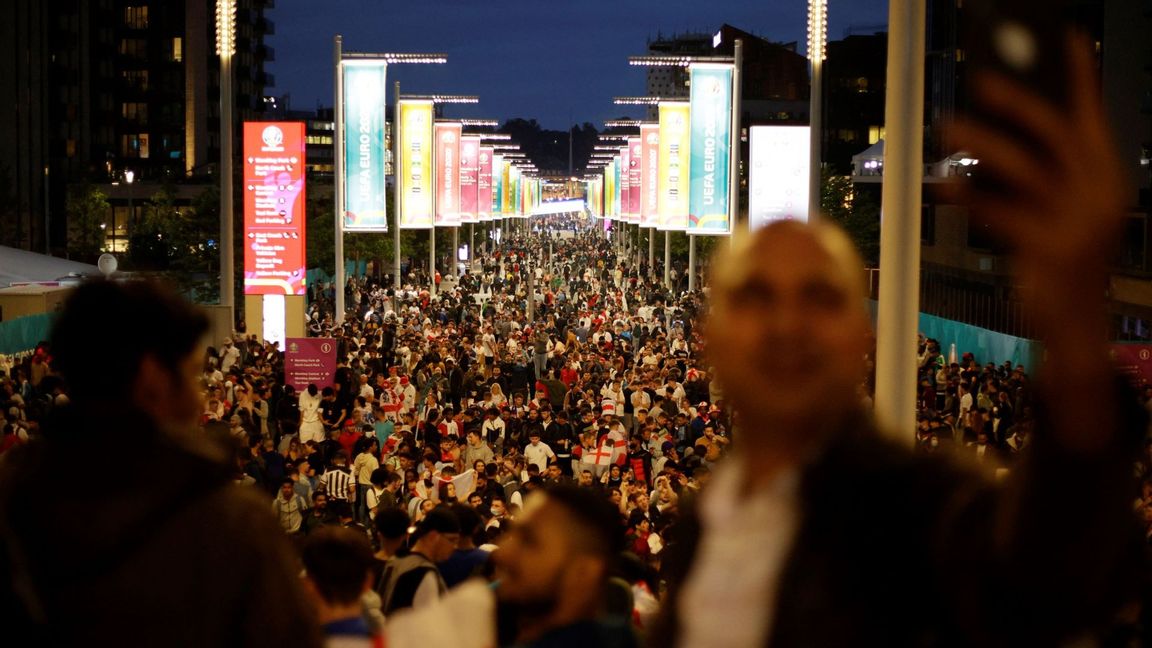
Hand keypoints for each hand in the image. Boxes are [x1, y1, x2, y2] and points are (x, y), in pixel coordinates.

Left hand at [947, 33, 1124, 295]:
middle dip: (1017, 103)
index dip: (1079, 78)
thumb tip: (1002, 130)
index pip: (1091, 117)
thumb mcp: (1062, 211)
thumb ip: (1048, 172)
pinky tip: (941, 183)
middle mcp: (1099, 194)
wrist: (1074, 324)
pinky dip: (969, 196)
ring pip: (1024, 170)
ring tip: (944, 126)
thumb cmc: (1058, 262)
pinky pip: (1001, 213)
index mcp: (1106, 178)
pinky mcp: (1050, 250)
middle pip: (1056, 135)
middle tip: (979, 79)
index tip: (1064, 38)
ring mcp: (1078, 223)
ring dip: (981, 143)